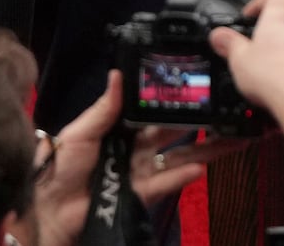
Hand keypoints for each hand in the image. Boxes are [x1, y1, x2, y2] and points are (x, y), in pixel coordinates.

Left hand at [31, 71, 230, 245]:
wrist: (48, 210)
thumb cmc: (57, 167)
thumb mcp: (79, 131)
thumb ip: (104, 107)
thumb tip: (118, 74)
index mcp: (124, 129)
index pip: (158, 112)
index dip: (180, 102)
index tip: (203, 87)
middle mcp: (138, 149)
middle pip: (179, 133)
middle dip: (206, 122)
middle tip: (230, 109)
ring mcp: (143, 171)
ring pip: (183, 157)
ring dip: (210, 148)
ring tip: (235, 138)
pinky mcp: (143, 194)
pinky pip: (167, 182)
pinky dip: (183, 176)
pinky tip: (200, 168)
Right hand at [209, 0, 283, 129]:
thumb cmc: (272, 79)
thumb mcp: (238, 60)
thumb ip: (229, 44)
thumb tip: (219, 35)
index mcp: (279, 22)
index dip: (262, 1)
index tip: (249, 15)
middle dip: (266, 40)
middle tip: (249, 56)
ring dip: (279, 59)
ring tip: (262, 79)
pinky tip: (279, 91)